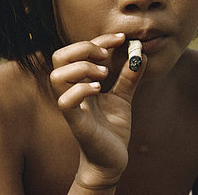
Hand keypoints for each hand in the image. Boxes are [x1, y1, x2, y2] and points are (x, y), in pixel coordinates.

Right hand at [50, 33, 146, 187]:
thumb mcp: (124, 96)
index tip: (122, 38)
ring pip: (56, 76)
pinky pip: (65, 102)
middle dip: (84, 47)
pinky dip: (81, 90)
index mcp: (81, 81)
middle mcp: (72, 90)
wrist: (112, 159)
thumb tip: (141, 54)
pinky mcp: (76, 122)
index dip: (100, 39)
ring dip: (82, 68)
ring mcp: (72, 106)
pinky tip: (99, 90)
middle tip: (106, 55)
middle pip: (59, 56)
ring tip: (104, 75)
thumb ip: (129, 76)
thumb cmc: (112, 128)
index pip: (79, 50)